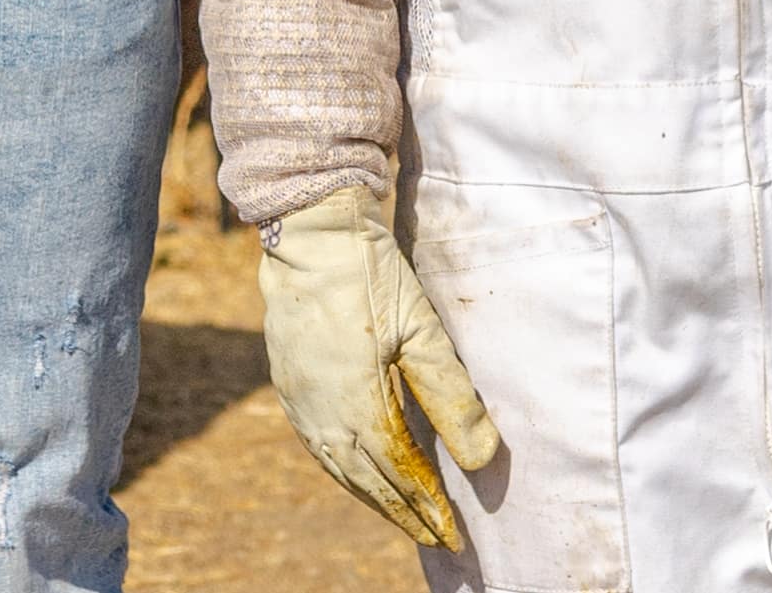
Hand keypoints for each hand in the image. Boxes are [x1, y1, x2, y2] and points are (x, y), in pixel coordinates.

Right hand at [258, 185, 496, 547]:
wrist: (308, 231)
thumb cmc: (371, 272)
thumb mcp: (420, 328)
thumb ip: (451, 395)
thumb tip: (482, 459)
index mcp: (354, 401)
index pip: (398, 471)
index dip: (427, 505)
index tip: (454, 533)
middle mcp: (320, 411)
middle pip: (366, 479)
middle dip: (403, 512)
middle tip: (436, 539)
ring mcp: (298, 399)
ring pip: (337, 466)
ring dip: (372, 495)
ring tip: (402, 516)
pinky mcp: (288, 384)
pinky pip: (317, 445)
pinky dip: (343, 469)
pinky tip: (358, 472)